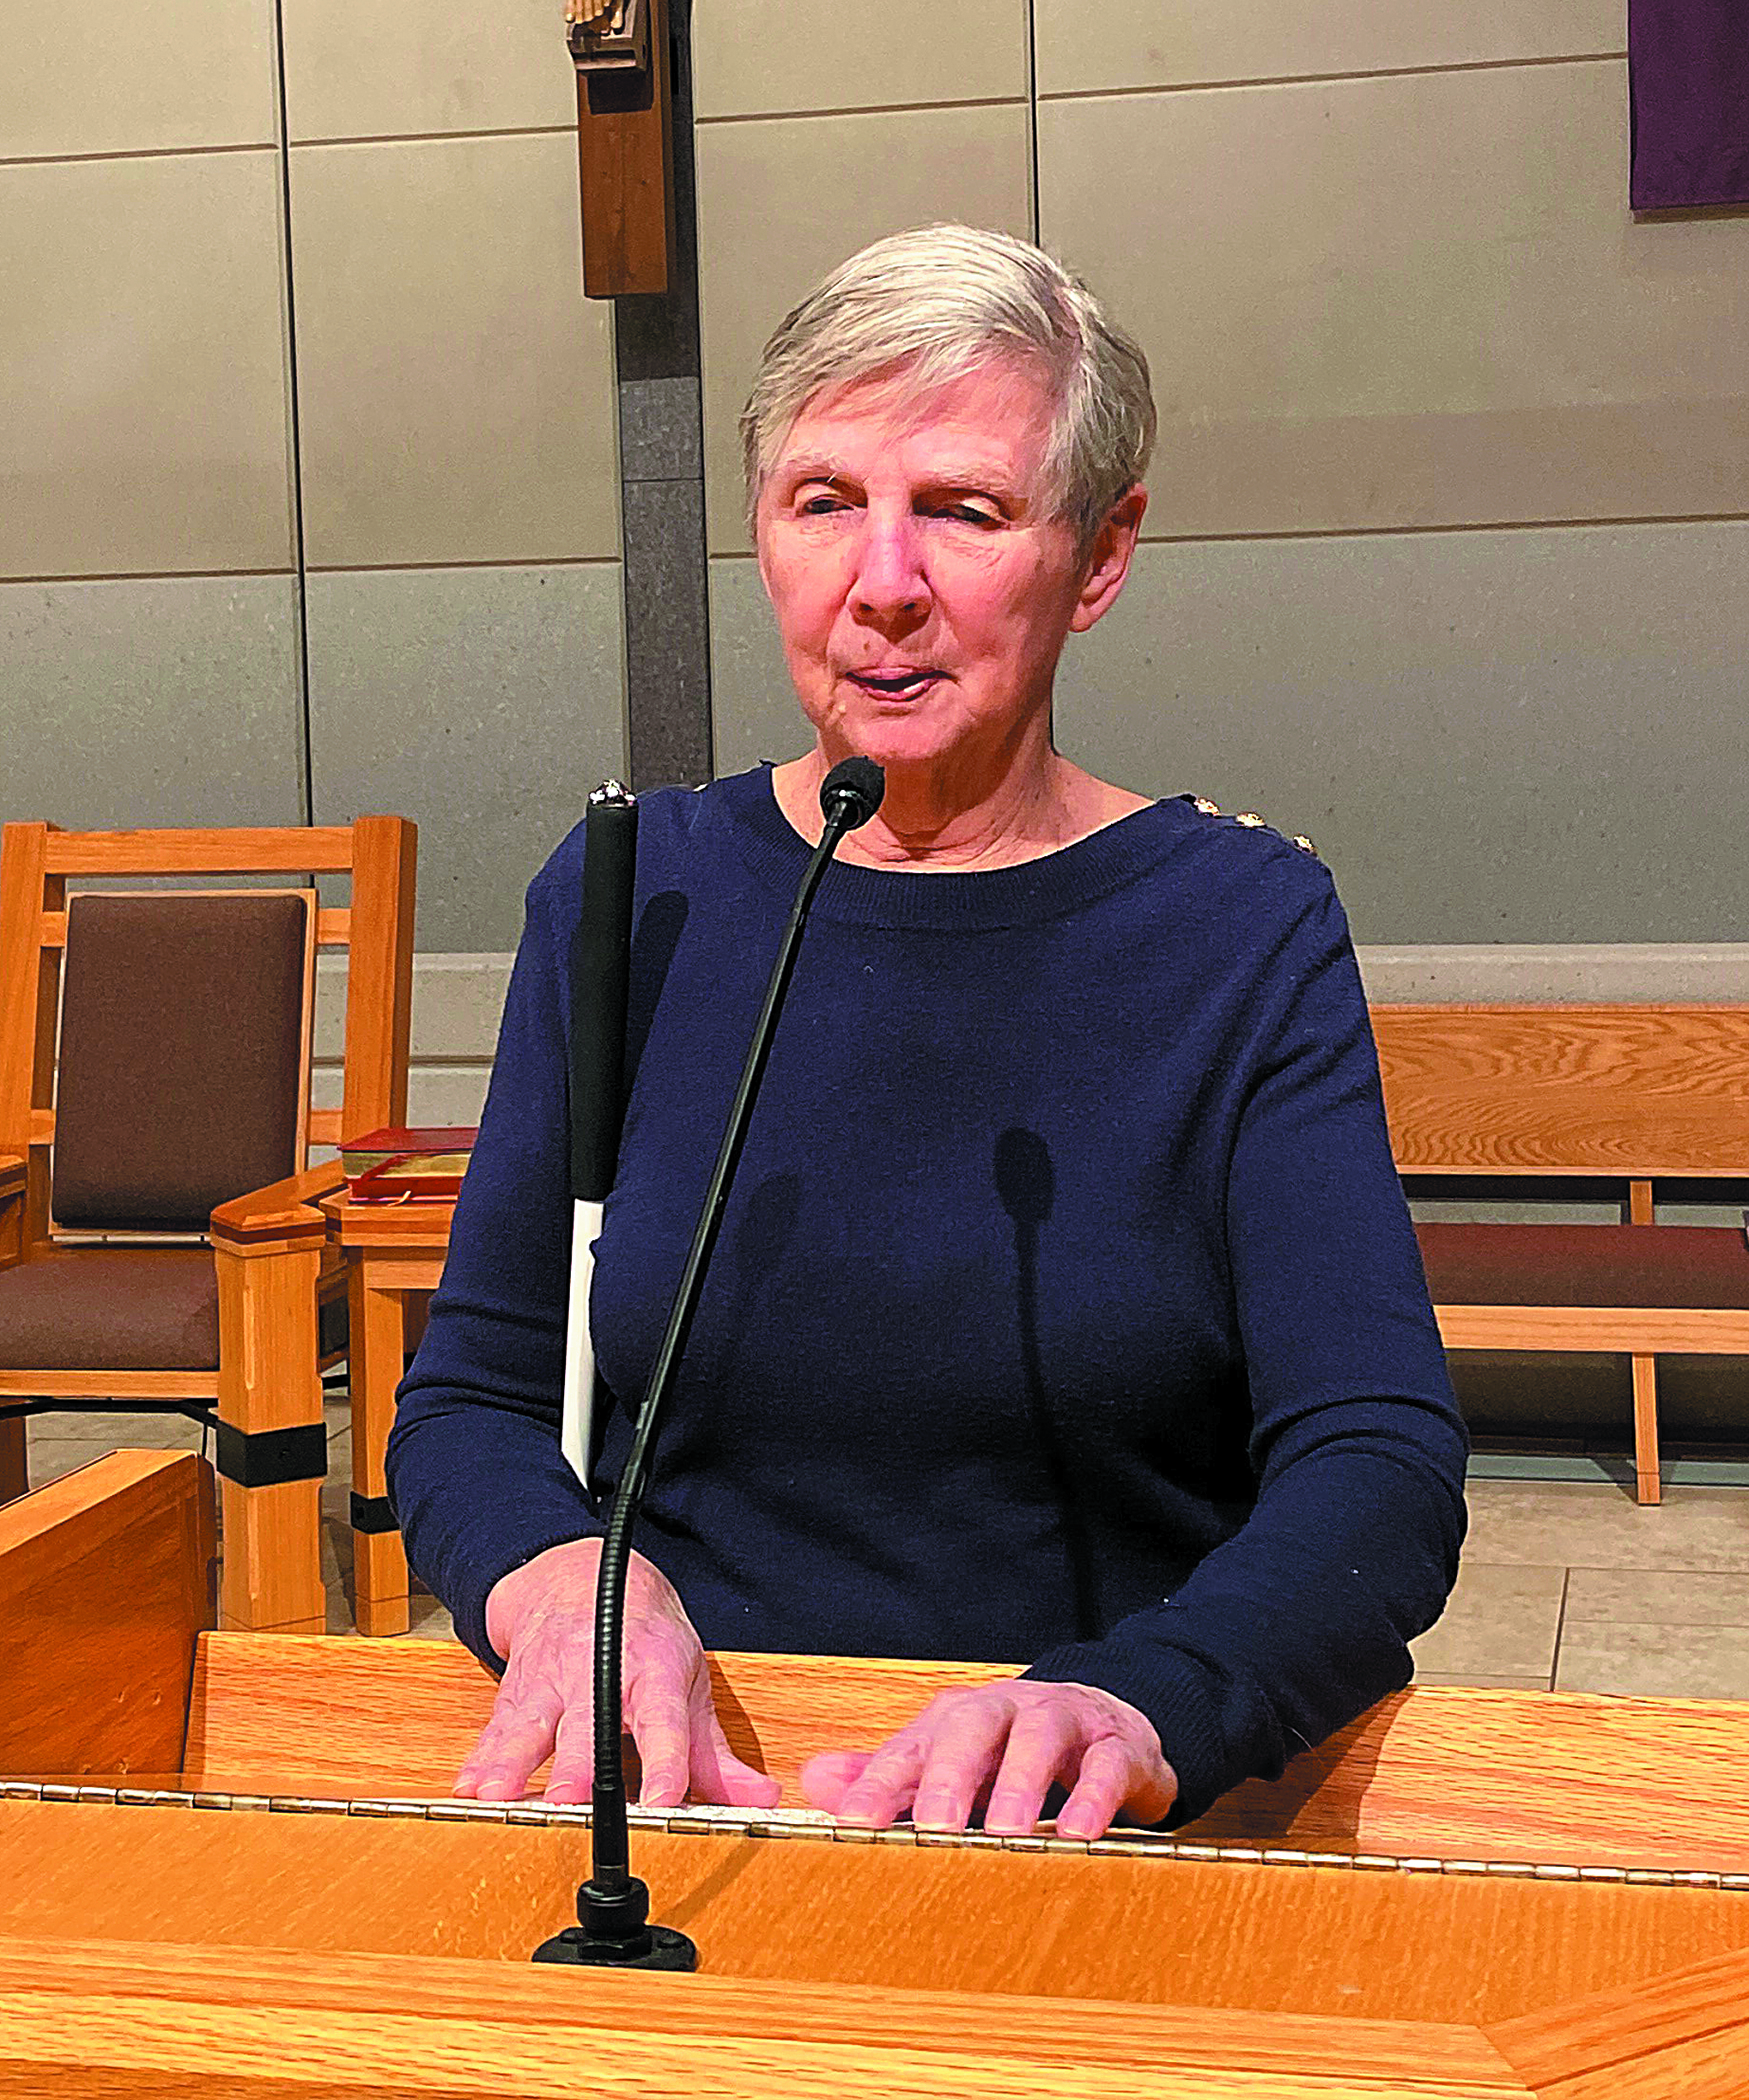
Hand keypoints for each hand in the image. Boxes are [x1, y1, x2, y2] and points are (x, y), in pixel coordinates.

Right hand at [456, 1536, 780, 1810]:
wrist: (581, 1576)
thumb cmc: (643, 1635)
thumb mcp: (687, 1682)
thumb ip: (716, 1755)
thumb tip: (760, 1800)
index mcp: (653, 1671)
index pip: (663, 1723)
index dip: (664, 1765)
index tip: (661, 1804)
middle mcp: (599, 1673)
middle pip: (589, 1727)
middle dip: (579, 1769)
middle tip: (571, 1806)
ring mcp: (551, 1682)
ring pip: (531, 1725)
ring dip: (514, 1764)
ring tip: (499, 1798)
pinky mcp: (515, 1693)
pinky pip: (495, 1729)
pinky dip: (480, 1760)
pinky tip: (470, 1790)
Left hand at [800, 1679, 1176, 1842]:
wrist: (1105, 1722)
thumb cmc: (1011, 1751)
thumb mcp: (947, 1761)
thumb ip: (886, 1776)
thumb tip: (815, 1783)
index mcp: (954, 1719)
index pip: (909, 1750)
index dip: (878, 1787)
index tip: (850, 1828)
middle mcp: (1004, 1711)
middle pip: (969, 1728)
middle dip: (949, 1777)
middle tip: (933, 1829)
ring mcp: (1062, 1723)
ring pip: (1037, 1738)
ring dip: (1020, 1784)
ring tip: (1007, 1834)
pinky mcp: (1116, 1747)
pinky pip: (1105, 1765)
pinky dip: (1092, 1797)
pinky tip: (1078, 1835)